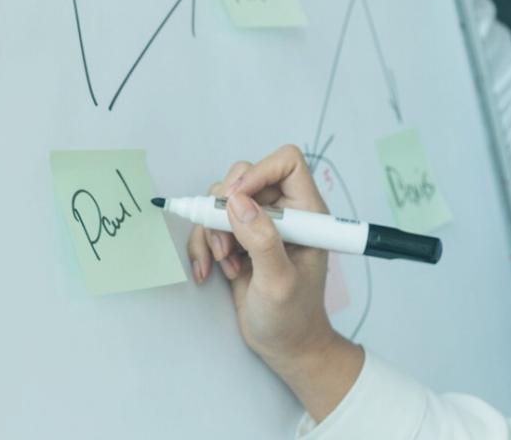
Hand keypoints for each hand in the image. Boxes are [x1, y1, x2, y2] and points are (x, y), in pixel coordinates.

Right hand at [186, 145, 362, 420]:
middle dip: (225, 208)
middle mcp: (283, 212)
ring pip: (222, 201)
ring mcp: (259, 224)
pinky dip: (204, 245)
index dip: (259, 171)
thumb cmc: (292, 317)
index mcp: (306, 213)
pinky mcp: (239, 240)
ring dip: (212, 231)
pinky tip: (210, 271)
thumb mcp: (279, 281)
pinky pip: (210, 224)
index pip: (287, 163)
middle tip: (226, 244)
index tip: (236, 200)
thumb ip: (262, 240)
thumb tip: (237, 202)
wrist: (285, 346)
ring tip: (224, 264)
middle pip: (245, 177)